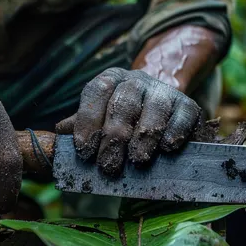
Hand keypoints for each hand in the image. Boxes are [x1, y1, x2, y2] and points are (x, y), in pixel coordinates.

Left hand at [57, 68, 200, 175]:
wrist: (160, 106)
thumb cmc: (120, 119)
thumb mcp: (97, 117)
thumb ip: (78, 127)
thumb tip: (56, 139)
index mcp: (110, 80)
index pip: (96, 91)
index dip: (88, 119)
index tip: (83, 149)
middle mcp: (136, 80)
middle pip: (124, 102)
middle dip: (114, 137)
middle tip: (108, 165)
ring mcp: (163, 90)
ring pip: (154, 108)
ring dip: (144, 136)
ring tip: (137, 160)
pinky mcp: (188, 104)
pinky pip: (183, 114)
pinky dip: (175, 131)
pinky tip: (167, 148)